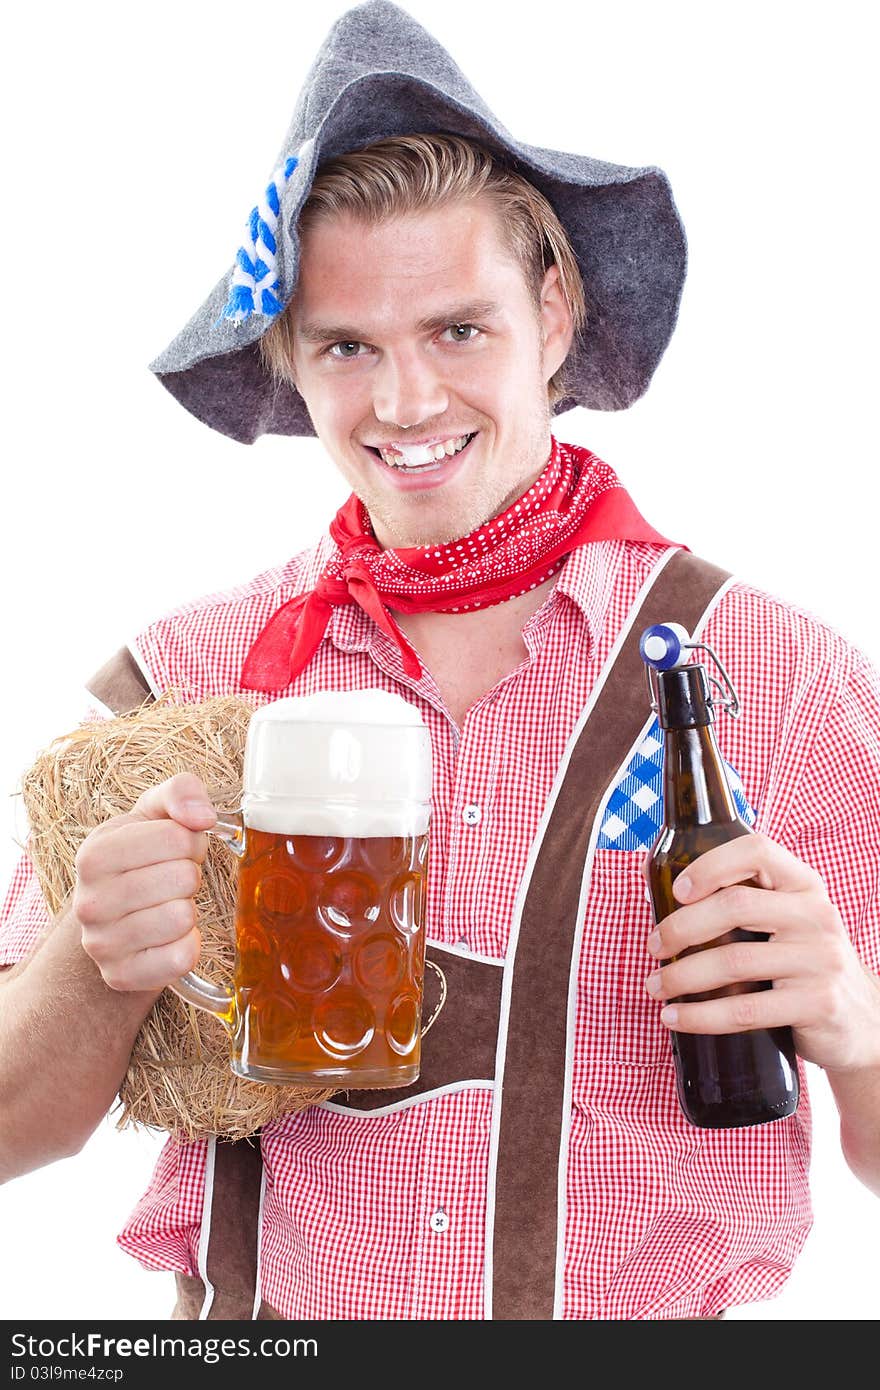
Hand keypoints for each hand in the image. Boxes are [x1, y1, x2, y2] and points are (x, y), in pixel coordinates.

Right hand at [73, 772, 217, 992]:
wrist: (117, 915)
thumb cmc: (142, 857)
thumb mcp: (155, 813)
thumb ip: (181, 791)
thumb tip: (201, 816)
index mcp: (94, 854)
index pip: (176, 837)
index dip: (189, 841)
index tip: (174, 850)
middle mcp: (88, 902)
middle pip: (182, 878)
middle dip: (189, 875)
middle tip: (172, 880)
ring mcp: (101, 944)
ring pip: (182, 918)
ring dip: (187, 909)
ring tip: (167, 905)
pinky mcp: (121, 976)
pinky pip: (180, 958)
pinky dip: (187, 945)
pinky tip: (169, 937)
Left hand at [644, 832, 879, 1073]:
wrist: (861, 1021)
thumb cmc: (803, 963)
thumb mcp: (785, 921)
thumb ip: (738, 897)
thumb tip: (651, 878)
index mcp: (804, 885)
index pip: (756, 851)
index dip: (710, 865)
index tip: (676, 891)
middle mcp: (816, 915)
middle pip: (735, 906)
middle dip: (680, 928)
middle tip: (653, 946)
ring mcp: (820, 960)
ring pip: (734, 961)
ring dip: (681, 976)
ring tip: (656, 986)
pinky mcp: (817, 1003)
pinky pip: (745, 1009)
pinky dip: (700, 1016)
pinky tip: (675, 1018)